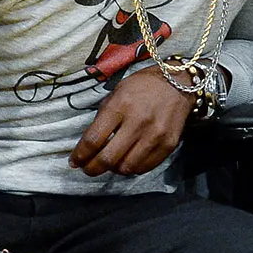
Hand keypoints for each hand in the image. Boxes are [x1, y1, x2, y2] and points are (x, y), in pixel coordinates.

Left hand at [69, 67, 193, 176]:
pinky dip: (132, 168)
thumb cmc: (142, 87)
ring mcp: (154, 135)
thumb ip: (103, 118)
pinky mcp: (168, 145)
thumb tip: (88, 145)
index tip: (74, 162)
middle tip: (87, 169)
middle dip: (92, 168)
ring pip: (126, 167)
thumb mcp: (117, 93)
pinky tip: (127, 161)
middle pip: (108, 158)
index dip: (80, 155)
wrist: (179, 83)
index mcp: (120, 106)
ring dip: (113, 169)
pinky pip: (144, 167)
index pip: (93, 140)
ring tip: (109, 164)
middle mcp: (137, 122)